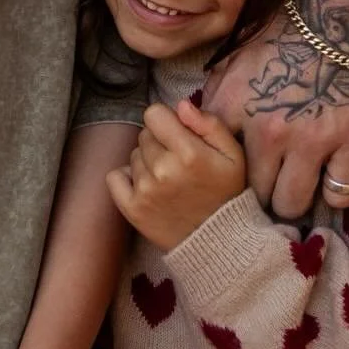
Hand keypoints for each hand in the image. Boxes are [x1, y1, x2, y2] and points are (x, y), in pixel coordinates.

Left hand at [106, 99, 246, 251]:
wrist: (217, 242)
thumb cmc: (225, 192)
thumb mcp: (233, 154)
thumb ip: (209, 124)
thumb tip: (181, 105)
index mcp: (188, 152)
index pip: (154, 113)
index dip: (166, 121)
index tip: (178, 135)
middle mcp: (163, 170)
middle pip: (144, 134)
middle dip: (159, 141)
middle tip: (177, 161)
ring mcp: (145, 191)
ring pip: (134, 154)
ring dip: (147, 161)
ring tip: (167, 178)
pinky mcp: (132, 209)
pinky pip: (115, 177)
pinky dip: (127, 177)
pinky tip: (145, 185)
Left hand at [202, 0, 348, 220]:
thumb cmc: (294, 21)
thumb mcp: (243, 48)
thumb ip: (219, 87)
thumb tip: (194, 117)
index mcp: (236, 103)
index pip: (214, 161)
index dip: (225, 169)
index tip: (237, 170)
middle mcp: (268, 128)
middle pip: (252, 192)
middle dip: (260, 192)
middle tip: (273, 184)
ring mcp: (311, 140)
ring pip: (291, 204)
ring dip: (296, 197)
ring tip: (302, 186)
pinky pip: (339, 195)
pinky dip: (337, 190)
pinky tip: (336, 174)